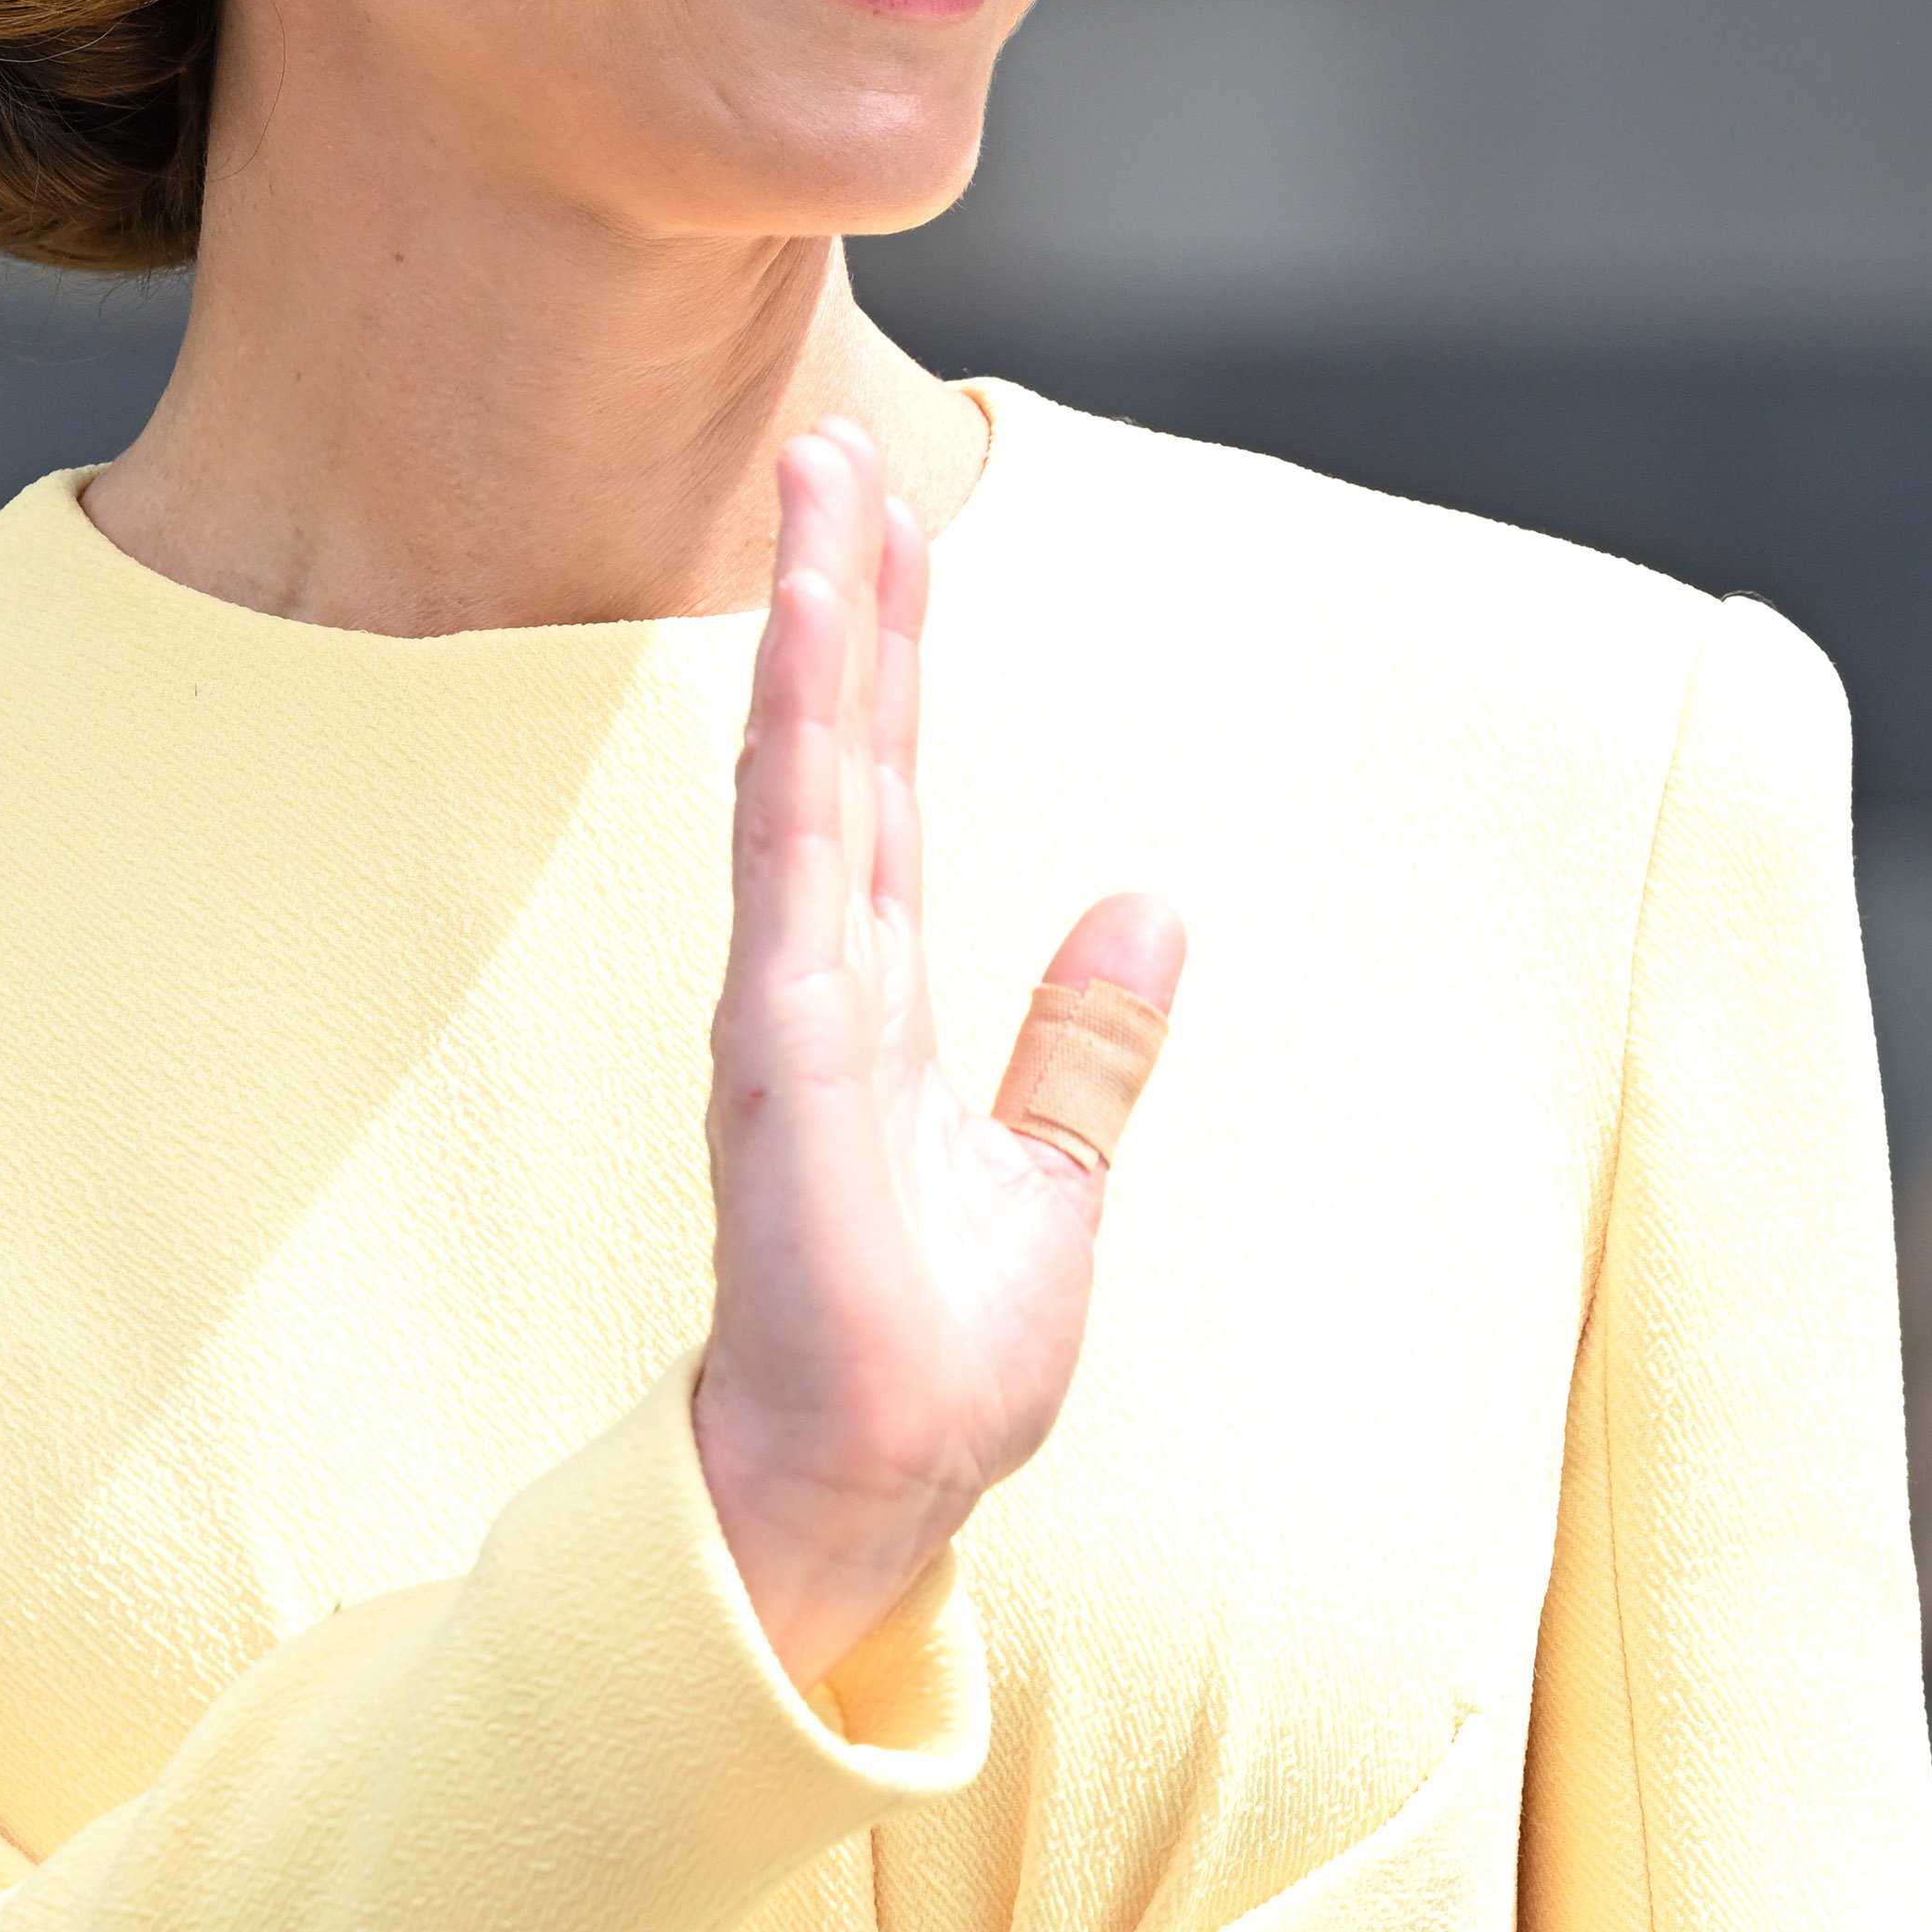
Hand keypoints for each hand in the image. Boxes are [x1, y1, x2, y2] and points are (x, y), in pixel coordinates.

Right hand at [694, 421, 1184, 1688]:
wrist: (878, 1484)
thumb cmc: (936, 1361)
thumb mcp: (1051, 1183)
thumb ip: (1084, 1045)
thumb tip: (1148, 904)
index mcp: (873, 1003)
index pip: (882, 791)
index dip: (884, 658)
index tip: (886, 530)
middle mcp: (819, 979)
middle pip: (837, 748)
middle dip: (840, 595)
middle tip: (829, 448)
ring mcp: (791, 1003)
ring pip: (810, 772)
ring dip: (818, 625)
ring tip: (823, 486)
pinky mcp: (783, 1045)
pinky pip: (800, 856)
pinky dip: (806, 735)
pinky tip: (816, 634)